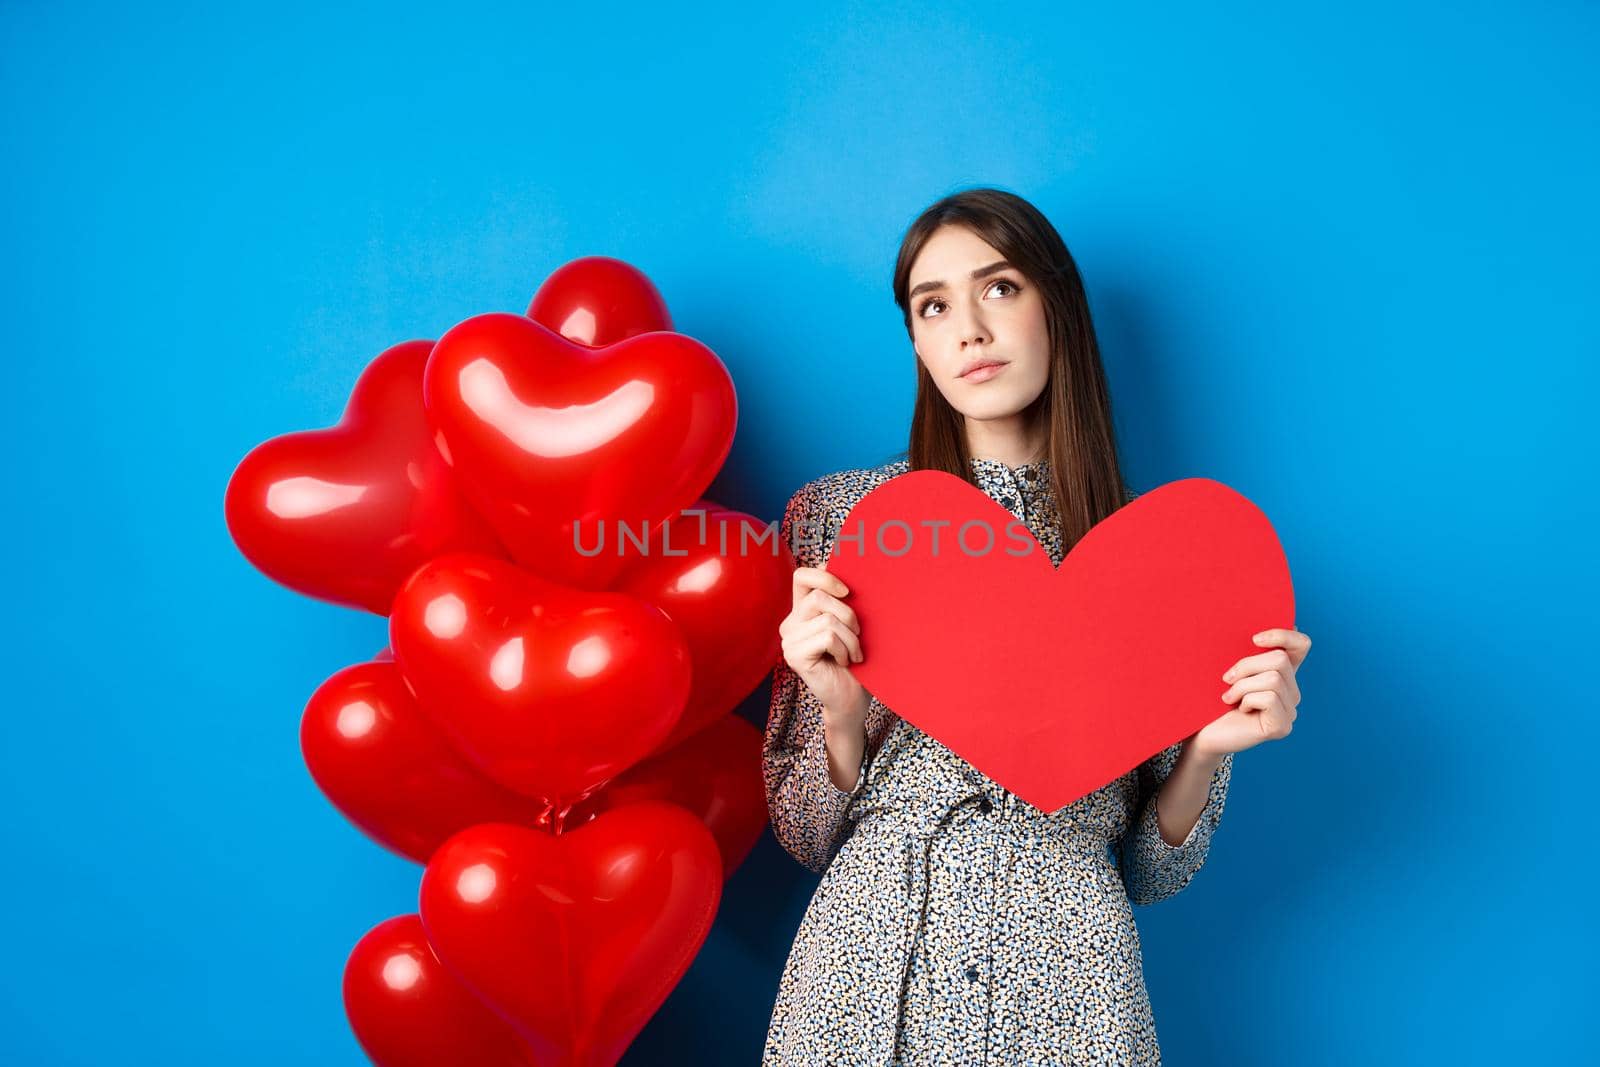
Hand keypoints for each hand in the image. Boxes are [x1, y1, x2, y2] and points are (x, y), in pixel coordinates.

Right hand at [779, 564, 870, 721]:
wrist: (852, 699)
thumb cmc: (855, 660)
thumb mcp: (852, 625)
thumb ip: (844, 601)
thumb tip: (855, 570)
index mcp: (802, 611)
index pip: (802, 576)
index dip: (825, 576)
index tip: (848, 592)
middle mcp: (791, 623)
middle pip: (819, 596)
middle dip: (849, 614)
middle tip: (858, 634)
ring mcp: (789, 640)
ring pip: (827, 620)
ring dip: (851, 638)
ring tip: (854, 654)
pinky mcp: (794, 655)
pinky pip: (828, 637)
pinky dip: (844, 649)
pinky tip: (845, 662)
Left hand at [1189, 628, 1310, 757]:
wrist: (1201, 731)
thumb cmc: (1212, 698)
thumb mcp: (1232, 669)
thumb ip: (1248, 651)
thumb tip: (1265, 627)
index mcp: (1283, 674)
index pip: (1301, 645)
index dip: (1283, 635)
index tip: (1254, 639)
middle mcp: (1291, 692)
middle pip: (1280, 660)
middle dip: (1247, 665)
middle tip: (1226, 679)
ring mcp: (1289, 711)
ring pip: (1273, 678)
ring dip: (1242, 685)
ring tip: (1229, 697)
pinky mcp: (1281, 726)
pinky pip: (1269, 698)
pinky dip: (1246, 699)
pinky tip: (1239, 709)